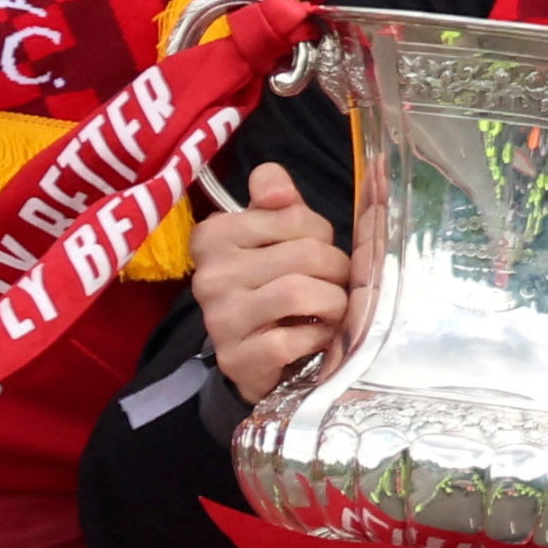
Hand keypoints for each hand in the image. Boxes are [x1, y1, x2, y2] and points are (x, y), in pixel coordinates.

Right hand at [187, 166, 354, 402]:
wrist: (255, 359)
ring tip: (332, 310)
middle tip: (336, 285)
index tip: (315, 252)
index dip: (321, 235)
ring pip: (300, 291)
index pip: (294, 215)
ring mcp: (219, 318)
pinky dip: (318, 338)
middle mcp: (210, 274)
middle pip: (306, 254)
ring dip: (334, 303)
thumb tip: (278, 189)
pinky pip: (291, 340)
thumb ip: (275, 195)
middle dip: (337, 271)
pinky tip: (316, 338)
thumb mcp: (272, 232)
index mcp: (214, 234)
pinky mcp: (236, 358)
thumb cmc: (270, 285)